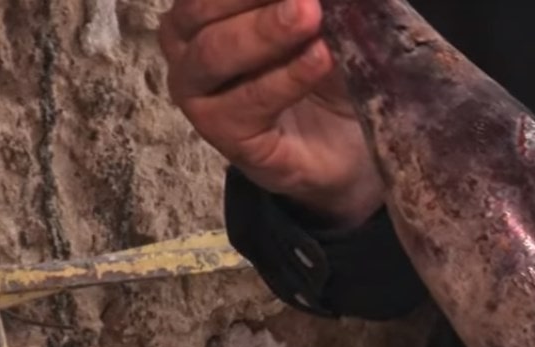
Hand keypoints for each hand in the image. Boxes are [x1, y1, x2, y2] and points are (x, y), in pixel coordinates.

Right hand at [158, 0, 383, 227]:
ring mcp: (197, 92)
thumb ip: (312, 1)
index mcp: (202, 8)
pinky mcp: (223, 134)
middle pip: (200, 8)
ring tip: (310, 16)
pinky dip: (287, 77)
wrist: (348, 145)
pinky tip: (320, 58)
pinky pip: (250, 100)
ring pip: (214, 52)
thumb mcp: (322, 23)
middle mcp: (186, 44)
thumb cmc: (326, 72)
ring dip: (264, 32)